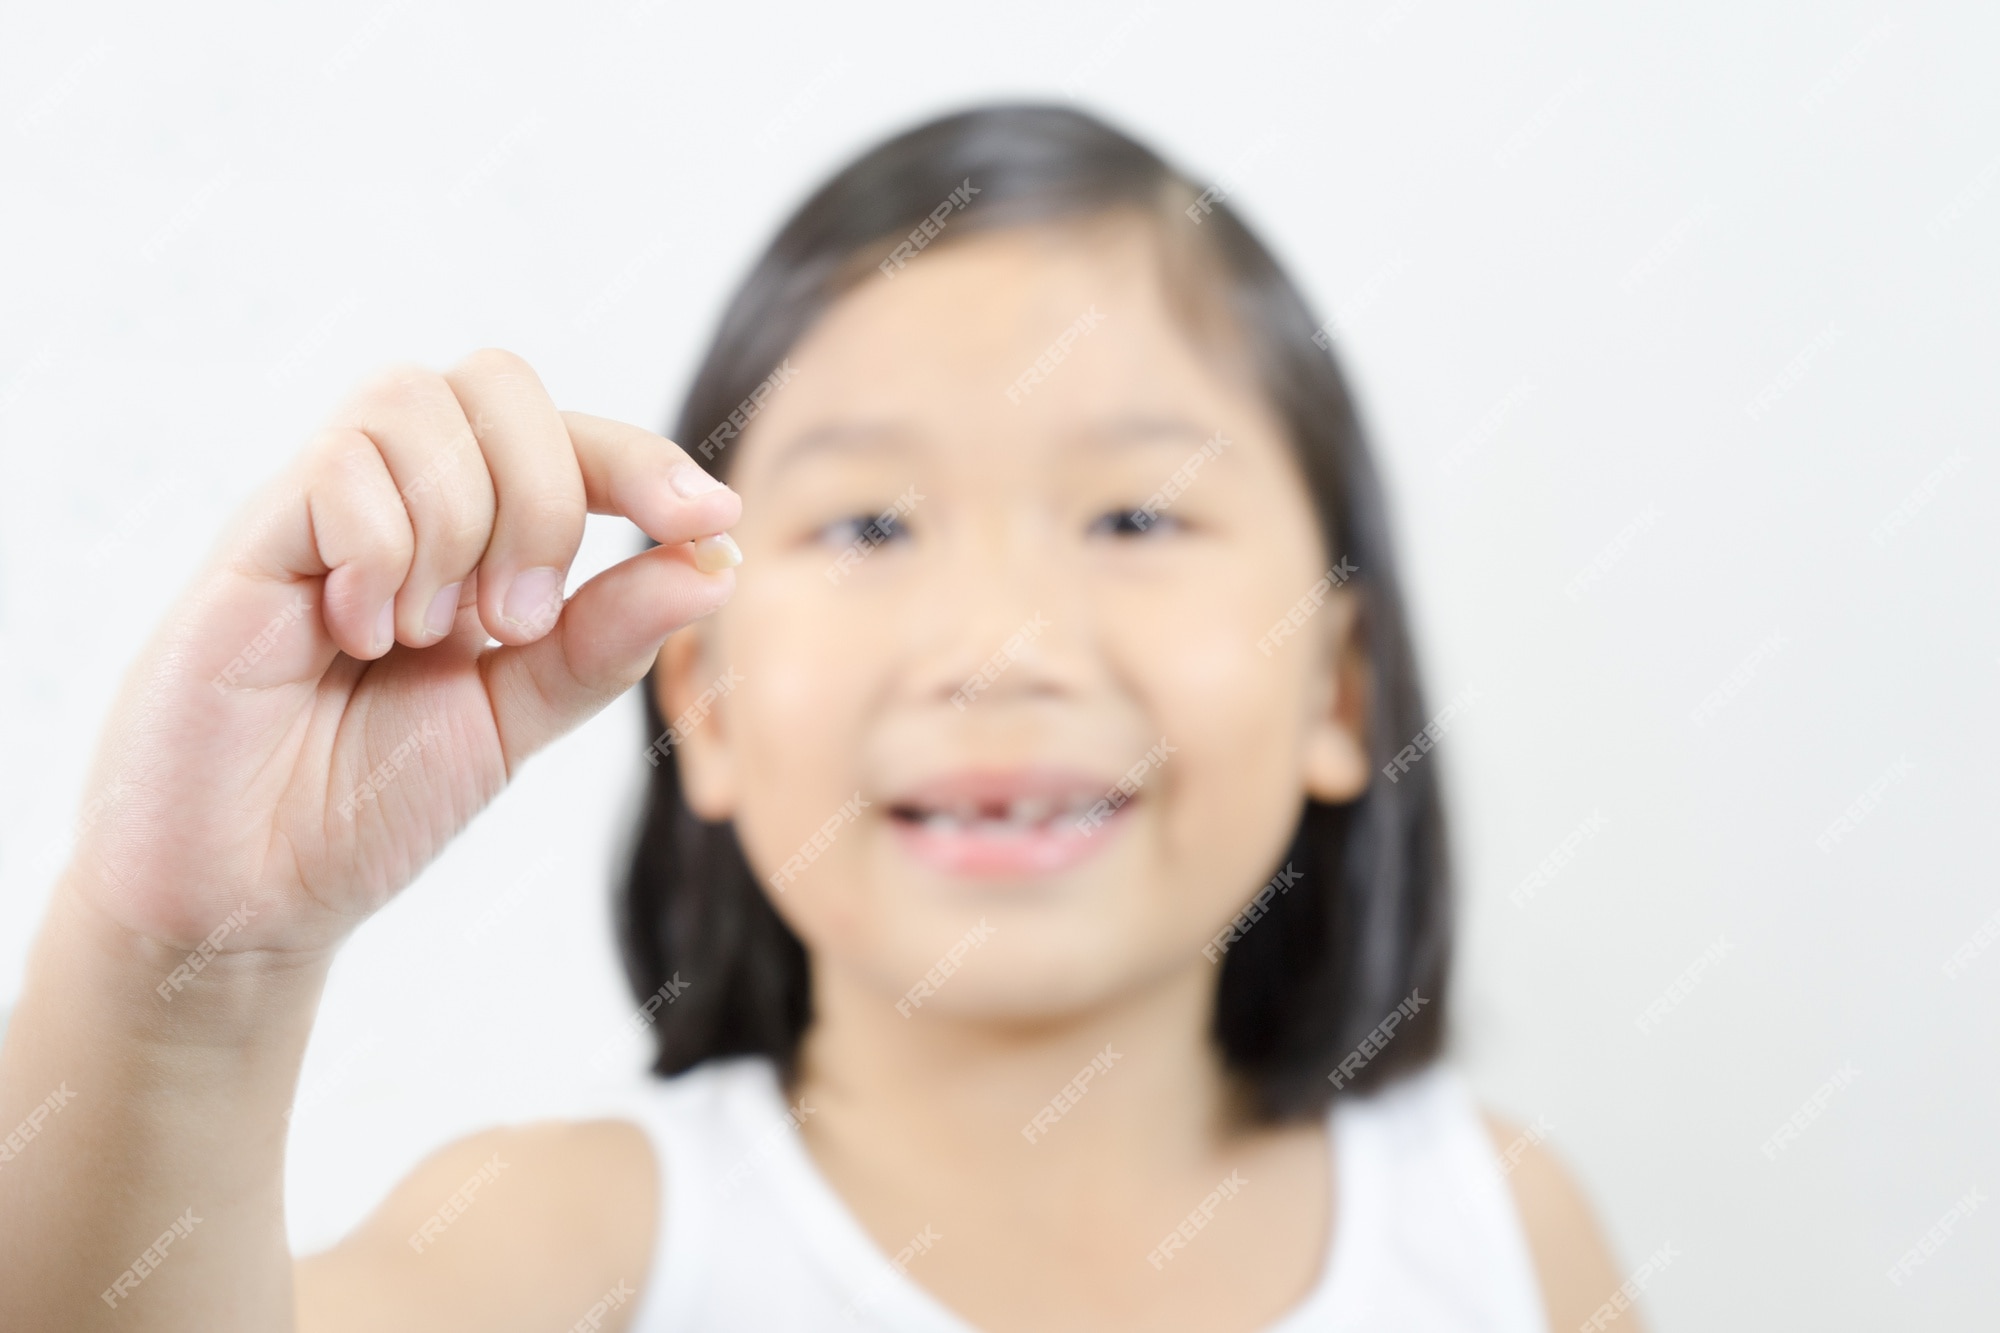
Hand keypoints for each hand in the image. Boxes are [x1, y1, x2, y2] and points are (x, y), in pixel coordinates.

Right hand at [60, 349, 739, 960]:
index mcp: (474, 537)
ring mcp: (319, 510)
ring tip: (427, 634)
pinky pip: (339, 468)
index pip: (570, 440)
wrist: (246, 890)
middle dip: (545, 497)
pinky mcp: (250, 539)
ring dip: (457, 523)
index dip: (647, 462)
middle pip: (499, 383)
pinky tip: (358, 636)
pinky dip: (381, 551)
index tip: (710, 520)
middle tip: (518, 622)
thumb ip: (604, 642)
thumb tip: (716, 564)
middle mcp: (396, 500)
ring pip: (417, 401)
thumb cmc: (369, 801)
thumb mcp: (516, 720)